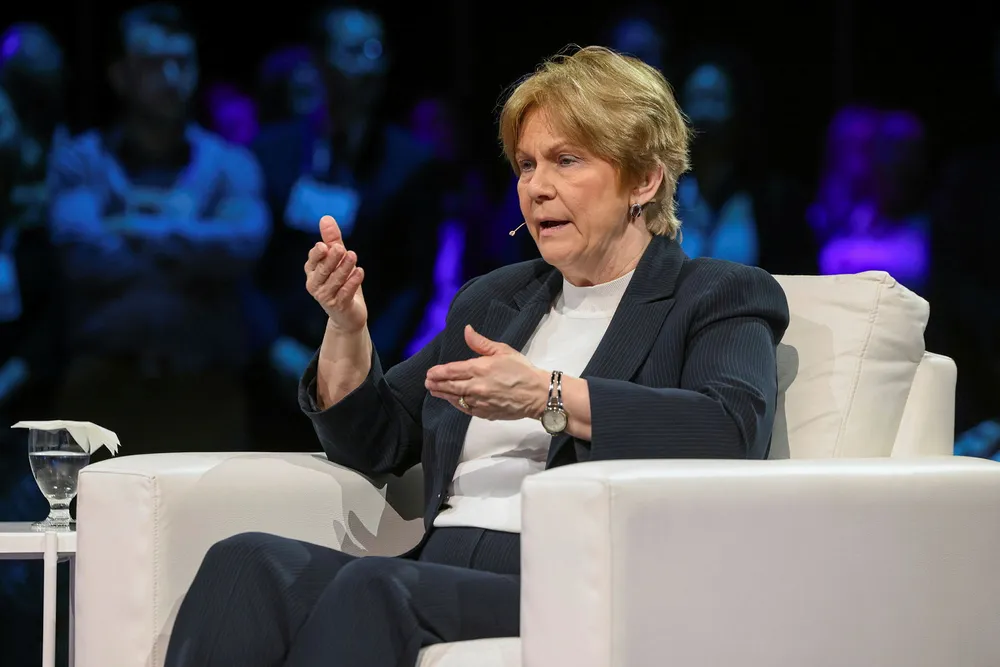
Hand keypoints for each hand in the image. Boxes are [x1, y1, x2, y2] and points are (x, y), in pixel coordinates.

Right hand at [305, 215, 366, 332]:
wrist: (348, 314)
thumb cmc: (341, 283)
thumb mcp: (338, 260)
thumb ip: (332, 240)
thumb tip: (326, 218)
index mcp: (312, 271)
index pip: (313, 259)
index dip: (318, 253)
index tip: (325, 246)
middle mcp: (315, 284)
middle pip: (323, 270)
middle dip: (332, 259)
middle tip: (342, 248)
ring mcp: (325, 297)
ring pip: (334, 281)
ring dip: (344, 268)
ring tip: (353, 256)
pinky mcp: (338, 306)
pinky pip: (344, 293)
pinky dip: (352, 283)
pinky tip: (360, 272)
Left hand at [425, 325, 548, 420]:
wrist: (538, 394)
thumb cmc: (522, 370)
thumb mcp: (503, 350)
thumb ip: (481, 342)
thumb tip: (467, 330)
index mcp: (480, 368)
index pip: (453, 370)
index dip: (439, 372)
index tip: (430, 372)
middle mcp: (476, 386)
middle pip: (450, 386)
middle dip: (437, 384)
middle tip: (427, 383)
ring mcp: (480, 401)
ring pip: (456, 398)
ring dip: (443, 395)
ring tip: (434, 391)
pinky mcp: (486, 412)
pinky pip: (466, 409)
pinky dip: (457, 404)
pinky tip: (453, 401)